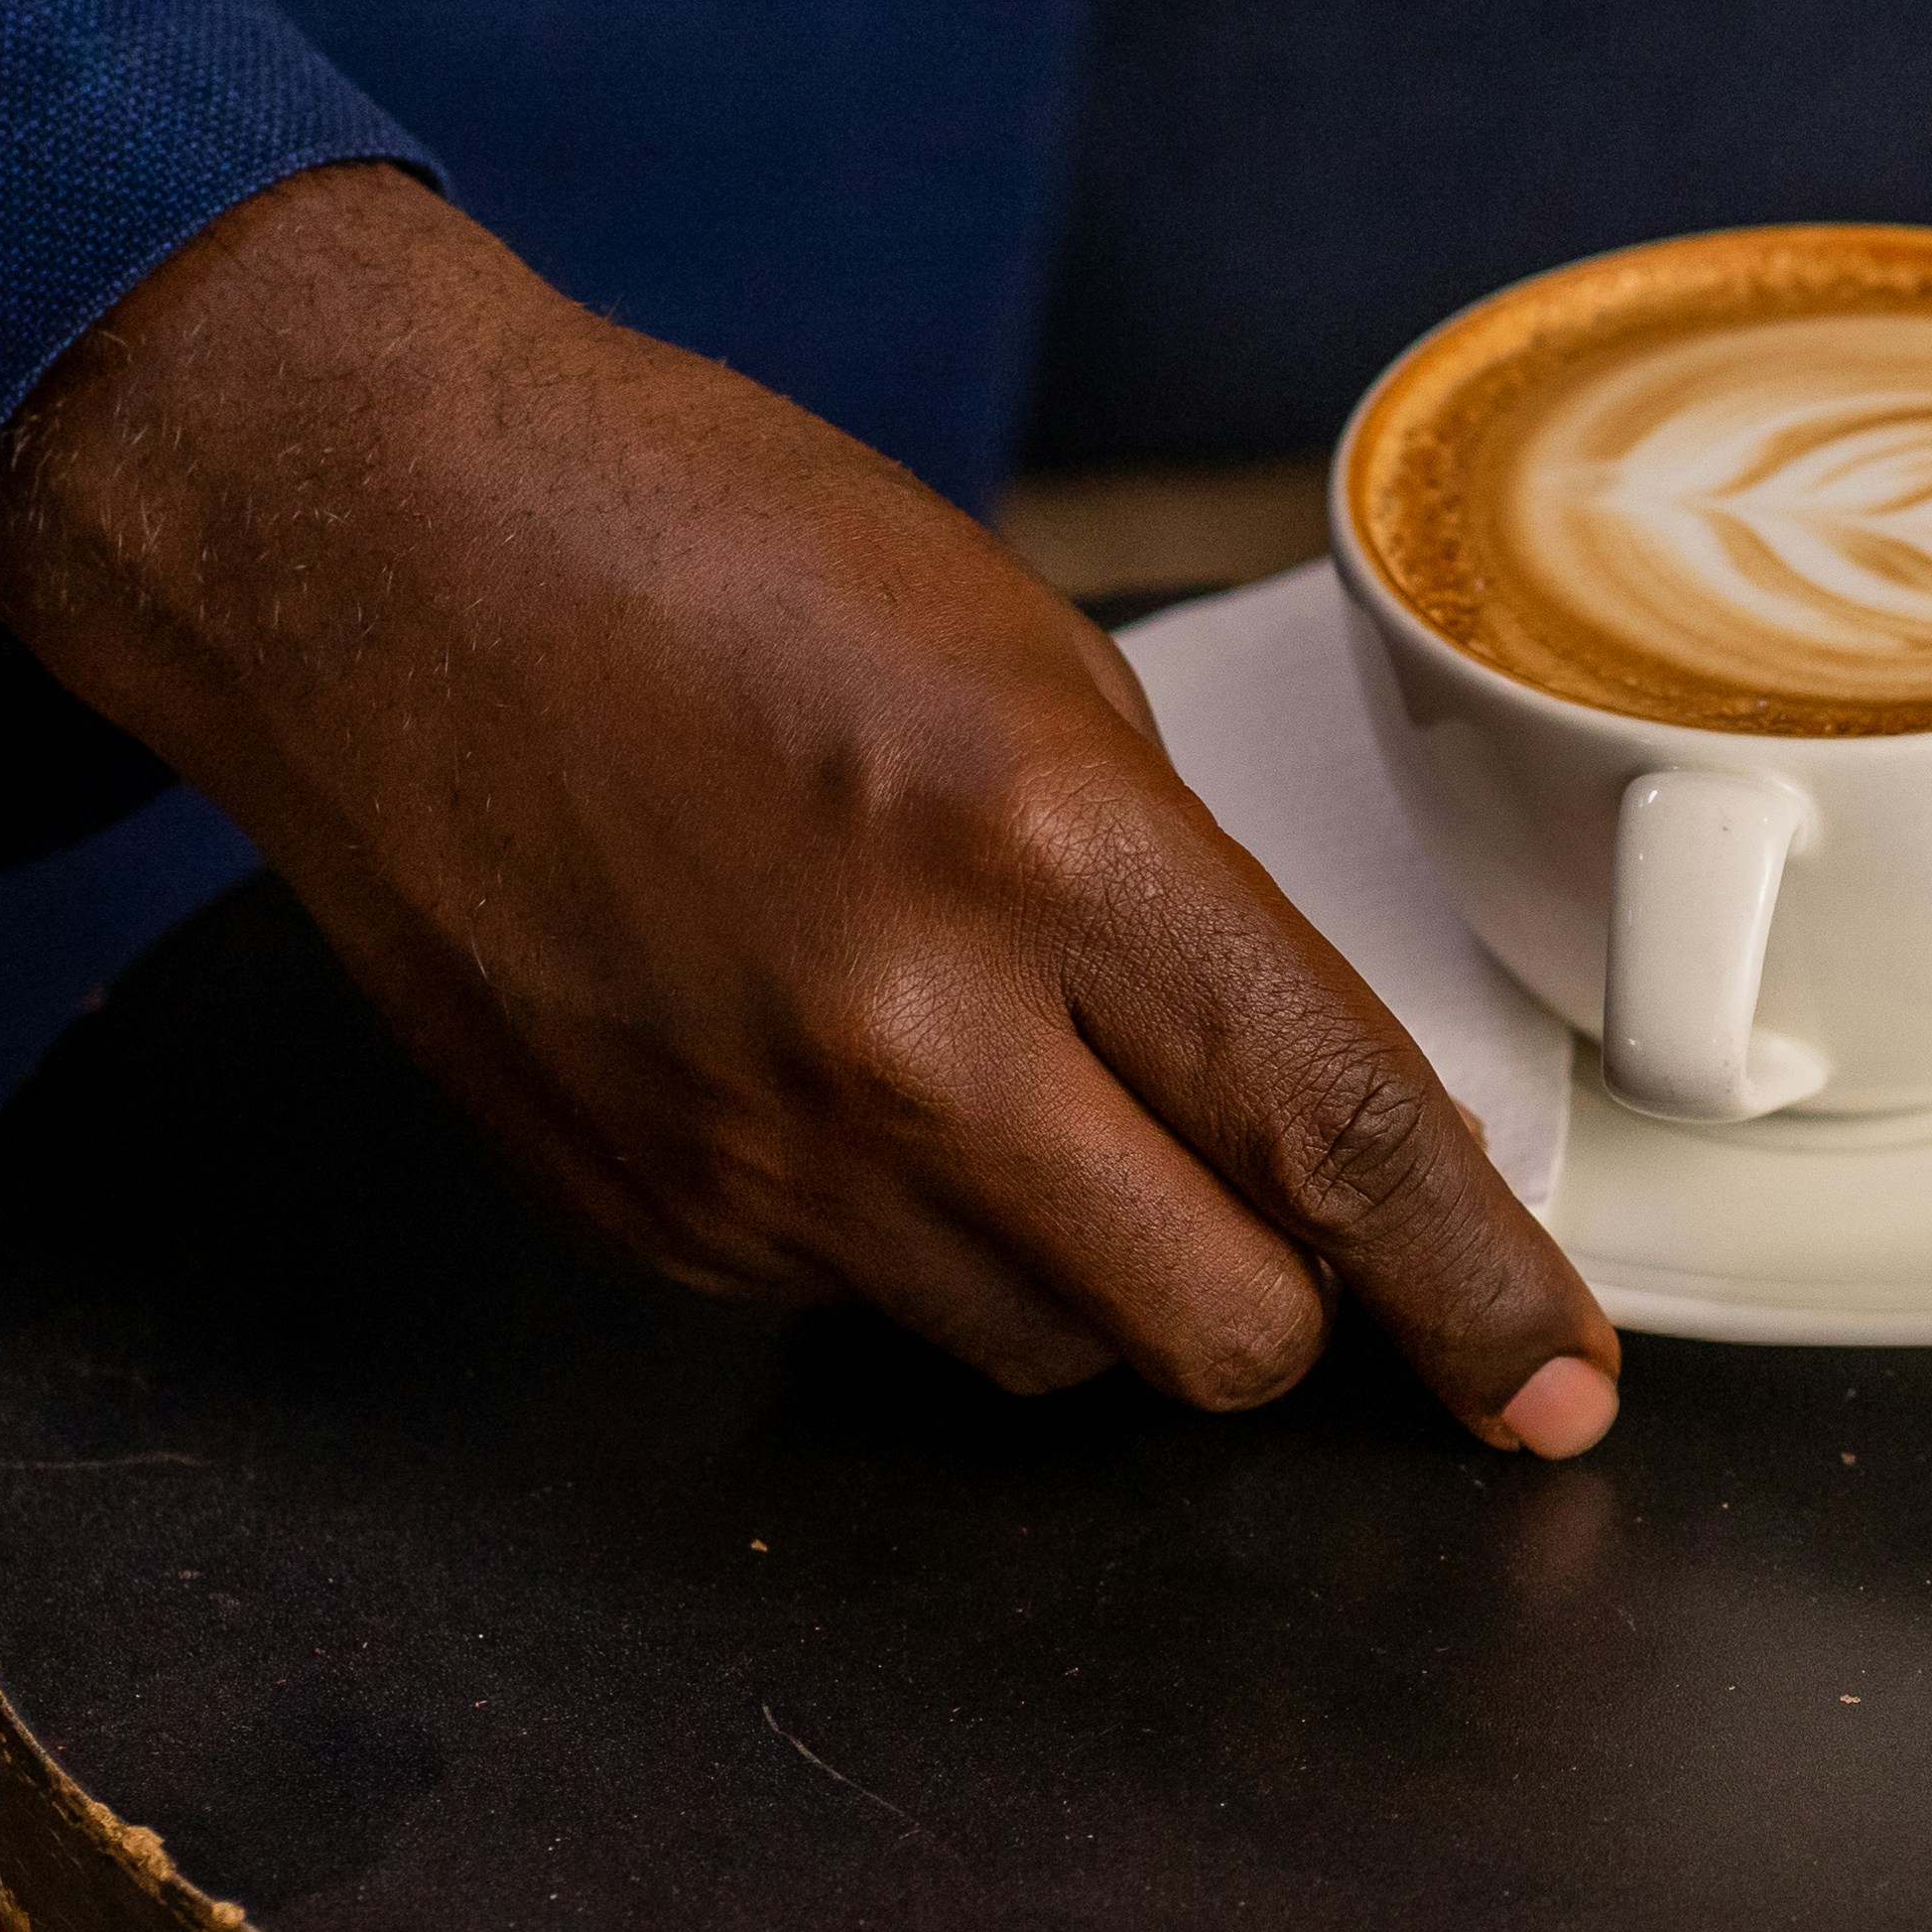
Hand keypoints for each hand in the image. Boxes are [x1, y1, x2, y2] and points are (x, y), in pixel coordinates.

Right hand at [0, 163, 1624, 1454]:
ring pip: (1044, 1355)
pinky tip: (838, 1062)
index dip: (1477, 1292)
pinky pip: (866, 1310)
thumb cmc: (705, 542)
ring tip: (1007, 1073)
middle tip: (1263, 1196)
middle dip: (1288, 1300)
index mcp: (1037, 847)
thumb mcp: (1025, 655)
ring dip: (1090, 1272)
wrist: (372, 554)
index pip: (1332, 1139)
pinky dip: (910, 1234)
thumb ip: (1167, 902)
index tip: (1560, 1389)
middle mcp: (902, 1036)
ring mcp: (756, 1155)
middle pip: (1214, 1330)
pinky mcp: (643, 1220)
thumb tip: (1292, 1107)